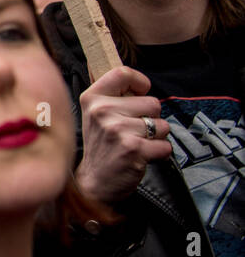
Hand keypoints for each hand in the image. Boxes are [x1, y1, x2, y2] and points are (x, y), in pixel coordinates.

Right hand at [75, 66, 171, 202]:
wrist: (94, 183)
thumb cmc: (101, 148)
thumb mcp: (94, 116)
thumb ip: (111, 96)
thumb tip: (134, 80)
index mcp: (92, 99)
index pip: (123, 73)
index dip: (139, 83)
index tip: (140, 93)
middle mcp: (102, 112)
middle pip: (152, 102)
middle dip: (150, 119)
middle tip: (132, 132)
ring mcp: (117, 130)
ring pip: (162, 125)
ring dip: (156, 138)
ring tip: (137, 145)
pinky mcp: (134, 149)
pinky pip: (165, 145)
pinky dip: (160, 154)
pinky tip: (142, 157)